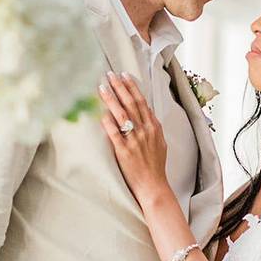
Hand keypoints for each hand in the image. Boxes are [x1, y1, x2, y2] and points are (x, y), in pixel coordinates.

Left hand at [99, 72, 170, 207]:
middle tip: (110, 75)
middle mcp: (145, 131)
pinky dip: (108, 122)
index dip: (132, 87)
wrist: (153, 186)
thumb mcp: (160, 142)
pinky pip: (114, 133)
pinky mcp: (124, 152)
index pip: (142, 101)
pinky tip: (100, 112)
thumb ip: (153, 127)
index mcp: (153, 127)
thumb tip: (147, 112)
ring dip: (111, 99)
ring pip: (122, 114)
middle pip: (131, 103)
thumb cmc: (155, 166)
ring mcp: (135, 141)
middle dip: (120, 87)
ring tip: (102, 87)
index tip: (124, 75)